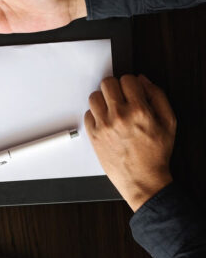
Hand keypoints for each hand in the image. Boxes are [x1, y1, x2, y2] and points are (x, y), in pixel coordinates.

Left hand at [85, 75, 175, 210]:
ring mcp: (103, 125)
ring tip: (113, 109)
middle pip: (107, 83)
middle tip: (121, 97)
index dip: (131, 83)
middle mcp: (118, 116)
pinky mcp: (92, 134)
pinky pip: (88, 113)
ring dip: (104, 99)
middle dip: (116, 87)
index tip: (132, 90)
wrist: (142, 178)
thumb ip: (157, 96)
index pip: (127, 79)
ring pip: (94, 96)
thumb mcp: (169, 122)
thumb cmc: (156, 153)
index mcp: (139, 111)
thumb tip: (143, 81)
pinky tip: (107, 121)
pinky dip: (96, 114)